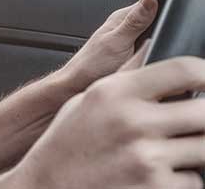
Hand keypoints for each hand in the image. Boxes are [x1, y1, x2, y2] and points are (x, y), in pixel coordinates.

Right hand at [13, 56, 204, 188]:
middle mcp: (132, 122)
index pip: (182, 70)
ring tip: (170, 151)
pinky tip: (157, 175)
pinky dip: (183, 179)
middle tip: (192, 123)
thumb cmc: (64, 146)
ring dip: (195, 150)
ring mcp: (146, 158)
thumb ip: (124, 82)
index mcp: (114, 93)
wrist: (47, 186)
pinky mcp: (155, 188)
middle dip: (203, 118)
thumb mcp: (87, 102)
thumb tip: (156, 59)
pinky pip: (193, 181)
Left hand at [59, 0, 157, 91]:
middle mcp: (125, 27)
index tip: (165, 30)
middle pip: (155, 25)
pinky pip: (147, 52)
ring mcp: (128, 41)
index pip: (153, 5)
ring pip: (153, 40)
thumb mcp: (117, 42)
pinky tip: (143, 64)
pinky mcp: (130, 55)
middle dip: (161, 35)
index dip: (165, 16)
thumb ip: (135, 22)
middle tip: (152, 48)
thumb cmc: (91, 65)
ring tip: (143, 58)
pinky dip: (149, 57)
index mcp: (121, 17)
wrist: (78, 86)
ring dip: (155, 47)